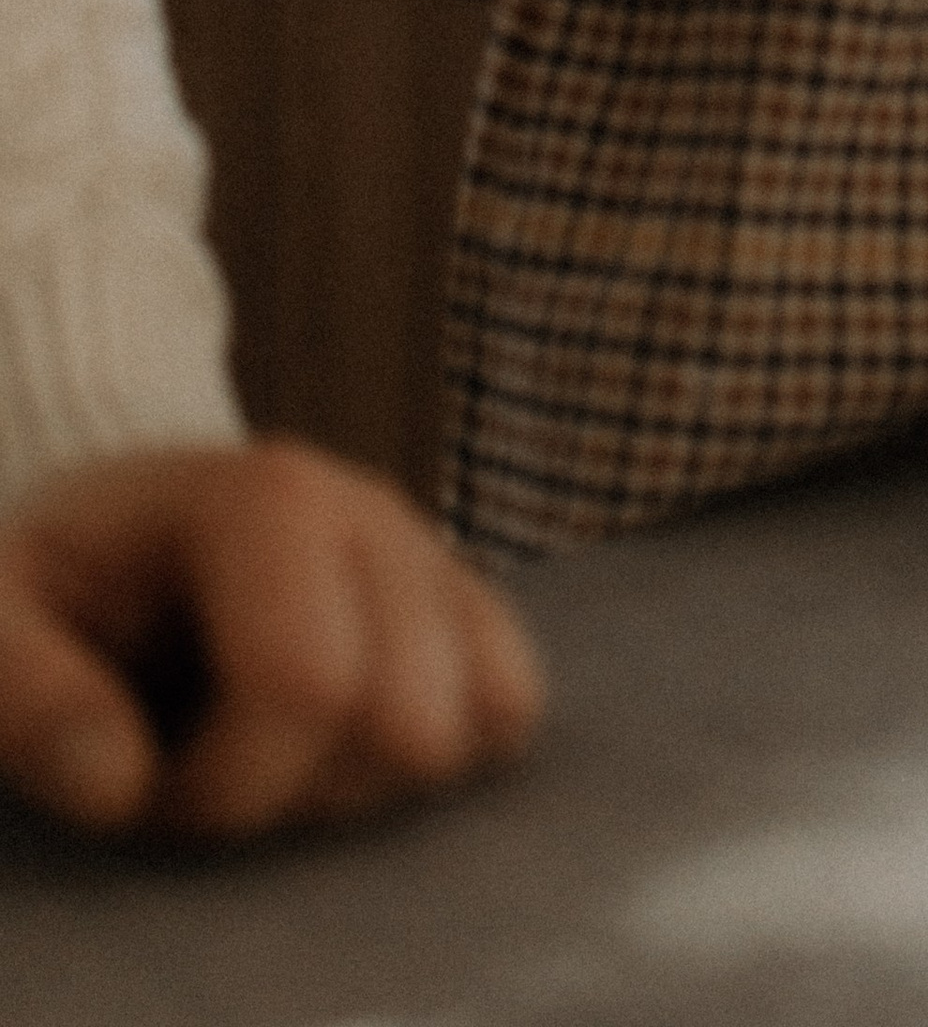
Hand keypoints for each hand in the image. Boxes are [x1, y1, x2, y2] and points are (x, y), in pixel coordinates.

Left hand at [0, 439, 544, 840]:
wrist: (120, 528)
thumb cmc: (56, 583)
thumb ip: (25, 694)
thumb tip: (120, 782)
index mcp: (268, 495)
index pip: (309, 686)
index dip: (221, 788)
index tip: (146, 792)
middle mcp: (374, 512)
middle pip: (408, 723)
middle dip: (299, 796)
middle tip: (209, 774)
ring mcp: (431, 554)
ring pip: (471, 727)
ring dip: (365, 784)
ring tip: (272, 755)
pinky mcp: (464, 604)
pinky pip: (513, 704)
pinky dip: (438, 757)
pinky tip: (341, 747)